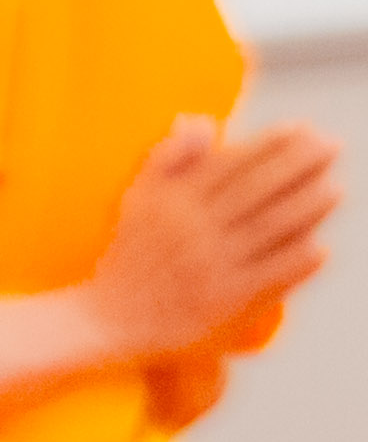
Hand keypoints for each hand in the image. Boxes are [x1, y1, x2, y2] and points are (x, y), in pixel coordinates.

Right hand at [89, 119, 339, 360]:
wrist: (107, 321)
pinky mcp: (221, 300)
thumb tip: (199, 121)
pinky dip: (297, 260)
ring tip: (335, 189)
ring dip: (308, 206)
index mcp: (170, 203)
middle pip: (257, 189)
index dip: (270, 143)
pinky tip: (319, 247)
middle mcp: (191, 230)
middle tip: (332, 146)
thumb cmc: (129, 257)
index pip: (230, 163)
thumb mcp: (135, 200)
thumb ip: (166, 158)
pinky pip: (269, 274)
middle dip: (299, 164)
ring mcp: (209, 265)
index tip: (301, 128)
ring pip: (270, 227)